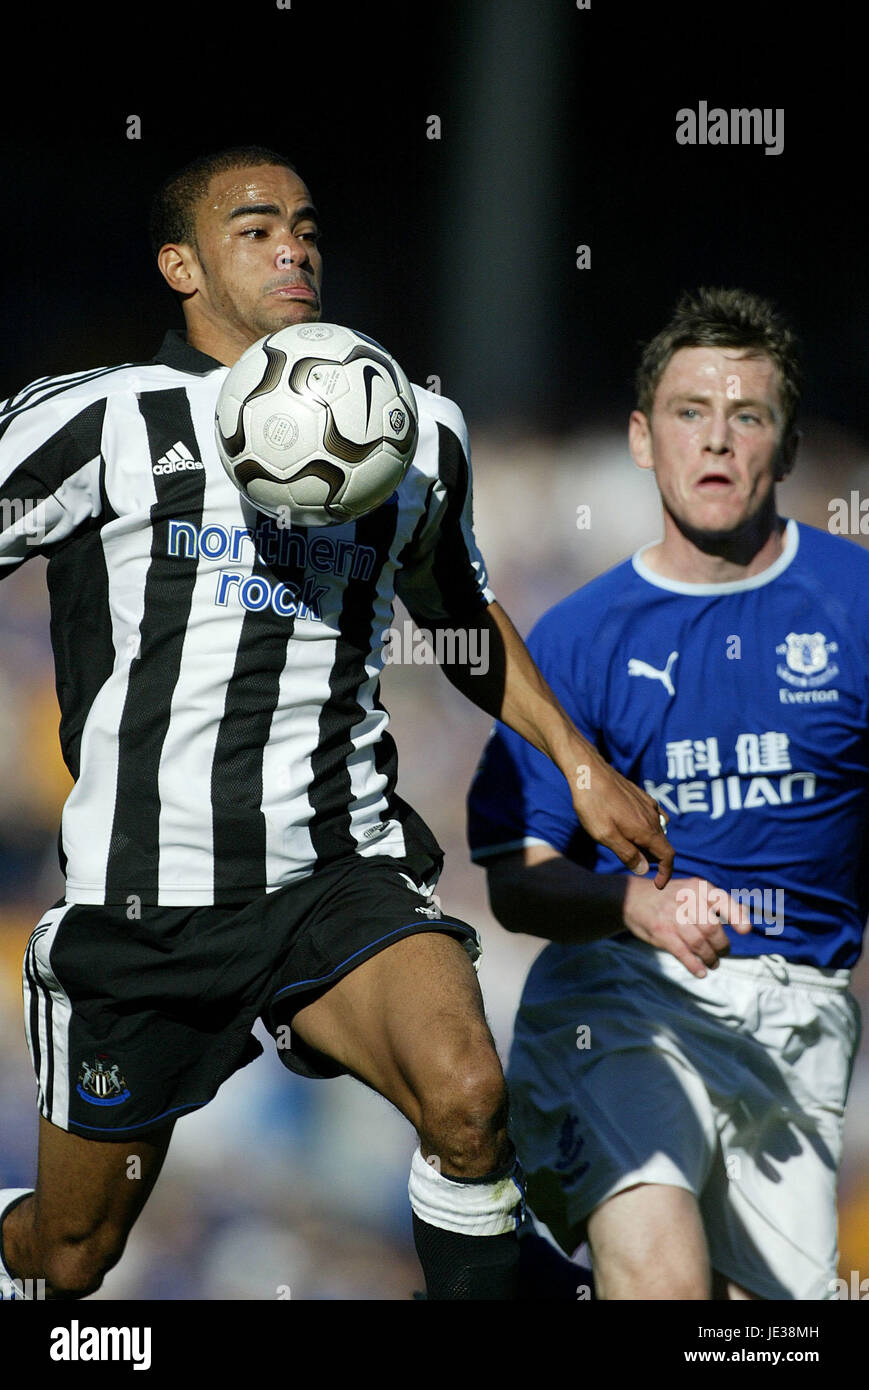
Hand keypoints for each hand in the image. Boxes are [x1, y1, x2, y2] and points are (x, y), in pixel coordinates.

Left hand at [572, 750, 673, 886]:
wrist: (588, 771)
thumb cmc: (593, 804)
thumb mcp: (605, 835)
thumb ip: (627, 854)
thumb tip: (644, 870)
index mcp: (646, 830)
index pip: (668, 856)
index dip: (666, 873)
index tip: (658, 885)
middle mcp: (653, 817)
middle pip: (662, 845)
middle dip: (652, 859)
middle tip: (630, 863)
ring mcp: (648, 805)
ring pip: (657, 831)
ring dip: (648, 844)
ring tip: (625, 845)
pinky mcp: (641, 796)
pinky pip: (653, 817)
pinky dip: (647, 829)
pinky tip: (633, 828)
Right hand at [622, 874, 752, 977]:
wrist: (632, 898)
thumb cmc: (670, 897)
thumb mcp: (691, 890)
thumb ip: (715, 902)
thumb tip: (744, 914)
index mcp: (697, 887)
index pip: (722, 901)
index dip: (736, 916)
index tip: (745, 931)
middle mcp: (685, 900)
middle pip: (712, 928)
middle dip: (722, 945)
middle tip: (723, 952)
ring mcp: (671, 917)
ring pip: (699, 943)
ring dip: (710, 957)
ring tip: (713, 963)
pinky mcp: (661, 932)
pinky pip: (682, 953)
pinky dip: (694, 965)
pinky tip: (701, 972)